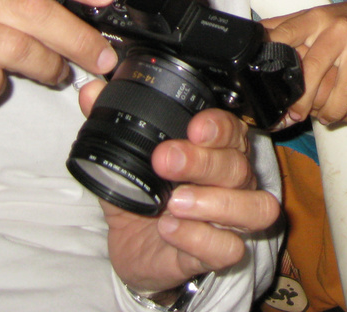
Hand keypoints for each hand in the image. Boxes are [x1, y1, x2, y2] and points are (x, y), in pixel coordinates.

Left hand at [79, 87, 280, 295]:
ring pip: (255, 207)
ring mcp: (232, 220)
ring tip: (175, 201)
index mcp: (217, 150)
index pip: (234, 130)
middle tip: (165, 160)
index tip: (194, 126)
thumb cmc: (143, 200)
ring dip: (217, 202)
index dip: (219, 127)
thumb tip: (91, 92)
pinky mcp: (218, 255)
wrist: (137, 252)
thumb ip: (113, 126)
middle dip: (203, 160)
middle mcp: (233, 182)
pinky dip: (201, 238)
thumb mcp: (124, 162)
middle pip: (238, 165)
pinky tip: (170, 229)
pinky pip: (230, 248)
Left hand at [261, 1, 346, 125]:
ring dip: (333, 111)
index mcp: (315, 17)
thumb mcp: (312, 20)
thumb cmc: (340, 24)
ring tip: (327, 116)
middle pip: (313, 71)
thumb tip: (250, 38)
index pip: (286, 35)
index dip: (273, 58)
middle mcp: (338, 26)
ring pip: (345, 90)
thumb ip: (283, 29)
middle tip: (298, 114)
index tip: (265, 83)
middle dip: (303, 101)